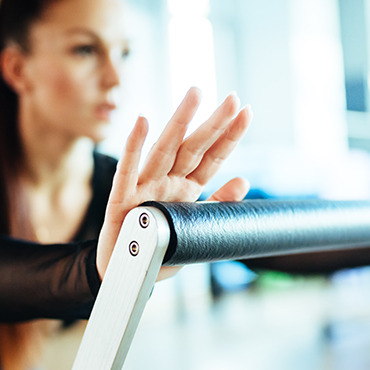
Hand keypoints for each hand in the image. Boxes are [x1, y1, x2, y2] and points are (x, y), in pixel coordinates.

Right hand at [97, 88, 252, 278]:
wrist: (124, 273)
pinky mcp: (121, 200)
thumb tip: (244, 180)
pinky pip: (128, 171)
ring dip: (180, 122)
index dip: (230, 136)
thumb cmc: (157, 247)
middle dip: (214, 122)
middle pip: (194, 147)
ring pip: (165, 150)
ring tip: (195, 96)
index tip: (247, 112)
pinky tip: (142, 122)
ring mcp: (144, 188)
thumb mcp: (194, 228)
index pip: (213, 157)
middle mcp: (167, 181)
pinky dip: (134, 146)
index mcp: (186, 187)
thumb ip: (218, 205)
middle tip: (233, 97)